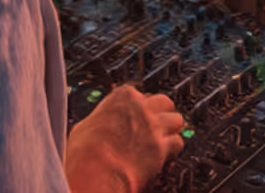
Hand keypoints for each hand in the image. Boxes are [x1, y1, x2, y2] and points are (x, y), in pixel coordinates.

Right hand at [65, 85, 184, 192]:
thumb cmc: (86, 151)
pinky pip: (178, 142)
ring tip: (164, 138)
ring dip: (171, 128)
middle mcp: (141, 107)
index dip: (138, 106)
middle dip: (161, 112)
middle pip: (163, 101)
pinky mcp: (162, 148)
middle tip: (156, 123)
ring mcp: (154, 126)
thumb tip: (95, 127)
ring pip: (176, 119)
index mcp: (121, 97)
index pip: (138, 93)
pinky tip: (167, 154)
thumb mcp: (85, 125)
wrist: (97, 170)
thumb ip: (99, 120)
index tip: (136, 114)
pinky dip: (174, 148)